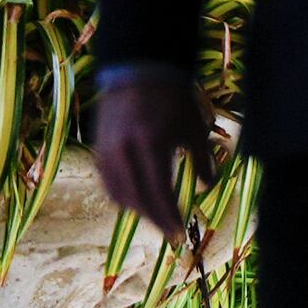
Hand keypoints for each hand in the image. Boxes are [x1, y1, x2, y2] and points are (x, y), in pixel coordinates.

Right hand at [91, 80, 216, 242]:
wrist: (139, 73)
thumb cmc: (174, 100)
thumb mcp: (194, 127)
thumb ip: (202, 159)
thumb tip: (208, 188)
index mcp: (151, 144)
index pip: (158, 192)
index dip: (169, 217)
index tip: (181, 235)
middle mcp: (125, 151)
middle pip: (138, 200)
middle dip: (156, 220)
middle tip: (173, 233)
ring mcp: (108, 151)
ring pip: (120, 195)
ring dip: (140, 210)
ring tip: (160, 217)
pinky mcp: (99, 150)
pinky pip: (109, 183)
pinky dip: (124, 196)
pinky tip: (139, 200)